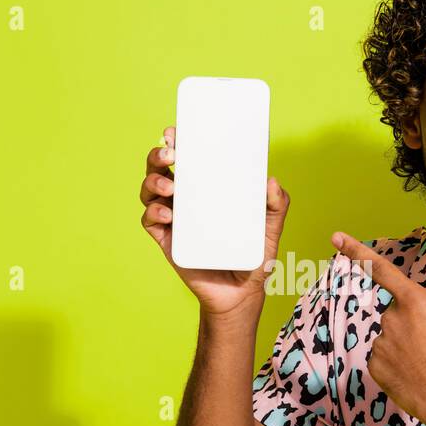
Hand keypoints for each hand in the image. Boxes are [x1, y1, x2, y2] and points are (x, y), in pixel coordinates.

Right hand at [141, 125, 291, 318]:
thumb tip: (271, 181)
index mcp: (205, 189)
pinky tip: (168, 214)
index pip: (186, 158)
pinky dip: (154, 213)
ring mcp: (174, 220)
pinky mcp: (167, 241)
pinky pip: (150, 221)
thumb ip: (276, 204)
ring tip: (171, 186)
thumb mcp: (270, 227)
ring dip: (154, 182)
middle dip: (158, 156)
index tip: (176, 131)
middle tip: (171, 155)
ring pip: (150, 191)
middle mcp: (185, 199)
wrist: (242, 294)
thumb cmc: (254, 256)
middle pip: (160, 169)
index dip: (175, 141)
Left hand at [331, 230, 425, 425]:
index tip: (336, 237)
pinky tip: (414, 374)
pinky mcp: (374, 366)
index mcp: (415, 302)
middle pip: (398, 311)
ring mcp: (381, 343)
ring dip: (406, 344)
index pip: (382, 269)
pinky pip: (384, 355)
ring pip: (391, 335)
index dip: (357, 251)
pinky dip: (397, 362)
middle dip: (414, 322)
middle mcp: (392, 319)